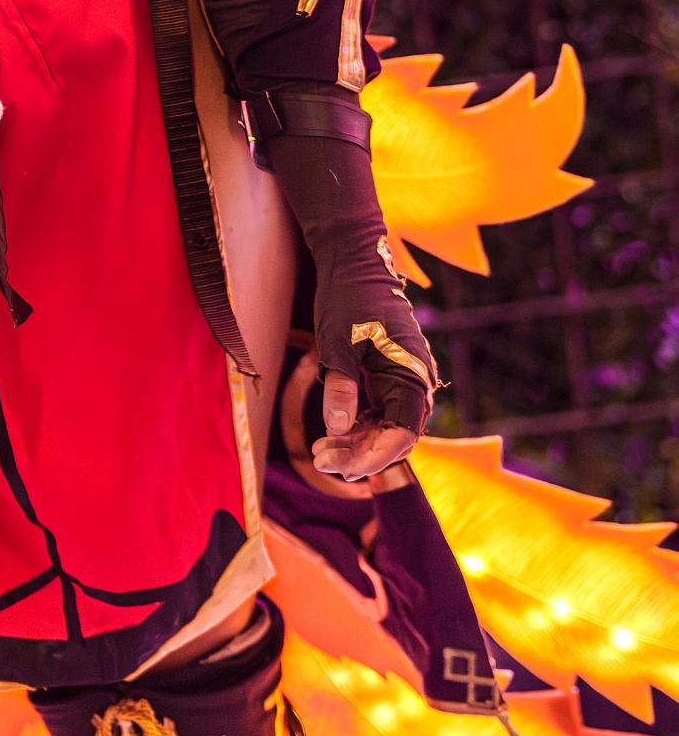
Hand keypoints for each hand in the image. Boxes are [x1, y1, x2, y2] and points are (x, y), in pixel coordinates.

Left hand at [311, 281, 436, 484]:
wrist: (354, 264)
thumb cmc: (348, 301)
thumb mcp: (338, 345)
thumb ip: (341, 388)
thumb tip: (338, 431)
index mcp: (412, 376)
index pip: (402, 435)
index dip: (374, 458)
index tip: (343, 471)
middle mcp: (415, 382)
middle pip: (395, 436)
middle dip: (360, 454)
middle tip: (321, 461)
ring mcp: (403, 379)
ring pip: (386, 426)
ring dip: (357, 443)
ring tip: (321, 452)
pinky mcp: (389, 375)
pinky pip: (379, 411)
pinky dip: (358, 425)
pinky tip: (333, 434)